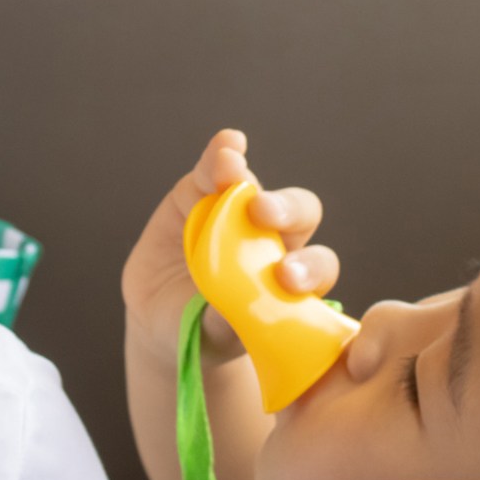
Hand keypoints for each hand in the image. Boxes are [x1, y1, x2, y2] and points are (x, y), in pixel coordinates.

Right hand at [121, 130, 338, 363]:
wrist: (163, 317)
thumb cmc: (201, 332)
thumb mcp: (211, 336)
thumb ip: (224, 324)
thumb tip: (236, 313)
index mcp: (292, 281)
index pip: (316, 266)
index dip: (310, 269)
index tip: (288, 279)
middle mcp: (274, 241)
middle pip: (296, 215)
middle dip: (285, 209)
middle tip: (265, 215)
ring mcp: (238, 213)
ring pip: (255, 187)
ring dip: (246, 177)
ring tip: (230, 171)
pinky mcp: (201, 192)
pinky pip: (217, 168)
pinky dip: (223, 153)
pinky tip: (227, 143)